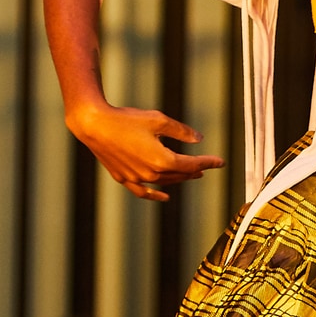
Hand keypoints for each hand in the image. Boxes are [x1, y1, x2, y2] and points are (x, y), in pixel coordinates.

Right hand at [67, 102, 222, 201]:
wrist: (94, 125)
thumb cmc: (126, 120)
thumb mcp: (159, 120)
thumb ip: (181, 131)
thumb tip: (198, 140)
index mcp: (162, 160)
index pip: (192, 164)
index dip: (208, 162)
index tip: (220, 162)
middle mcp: (151, 174)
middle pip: (180, 175)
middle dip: (195, 170)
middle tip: (206, 166)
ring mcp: (136, 178)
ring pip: (164, 183)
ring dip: (179, 179)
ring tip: (190, 174)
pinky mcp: (124, 178)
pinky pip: (143, 192)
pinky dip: (155, 195)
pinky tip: (164, 196)